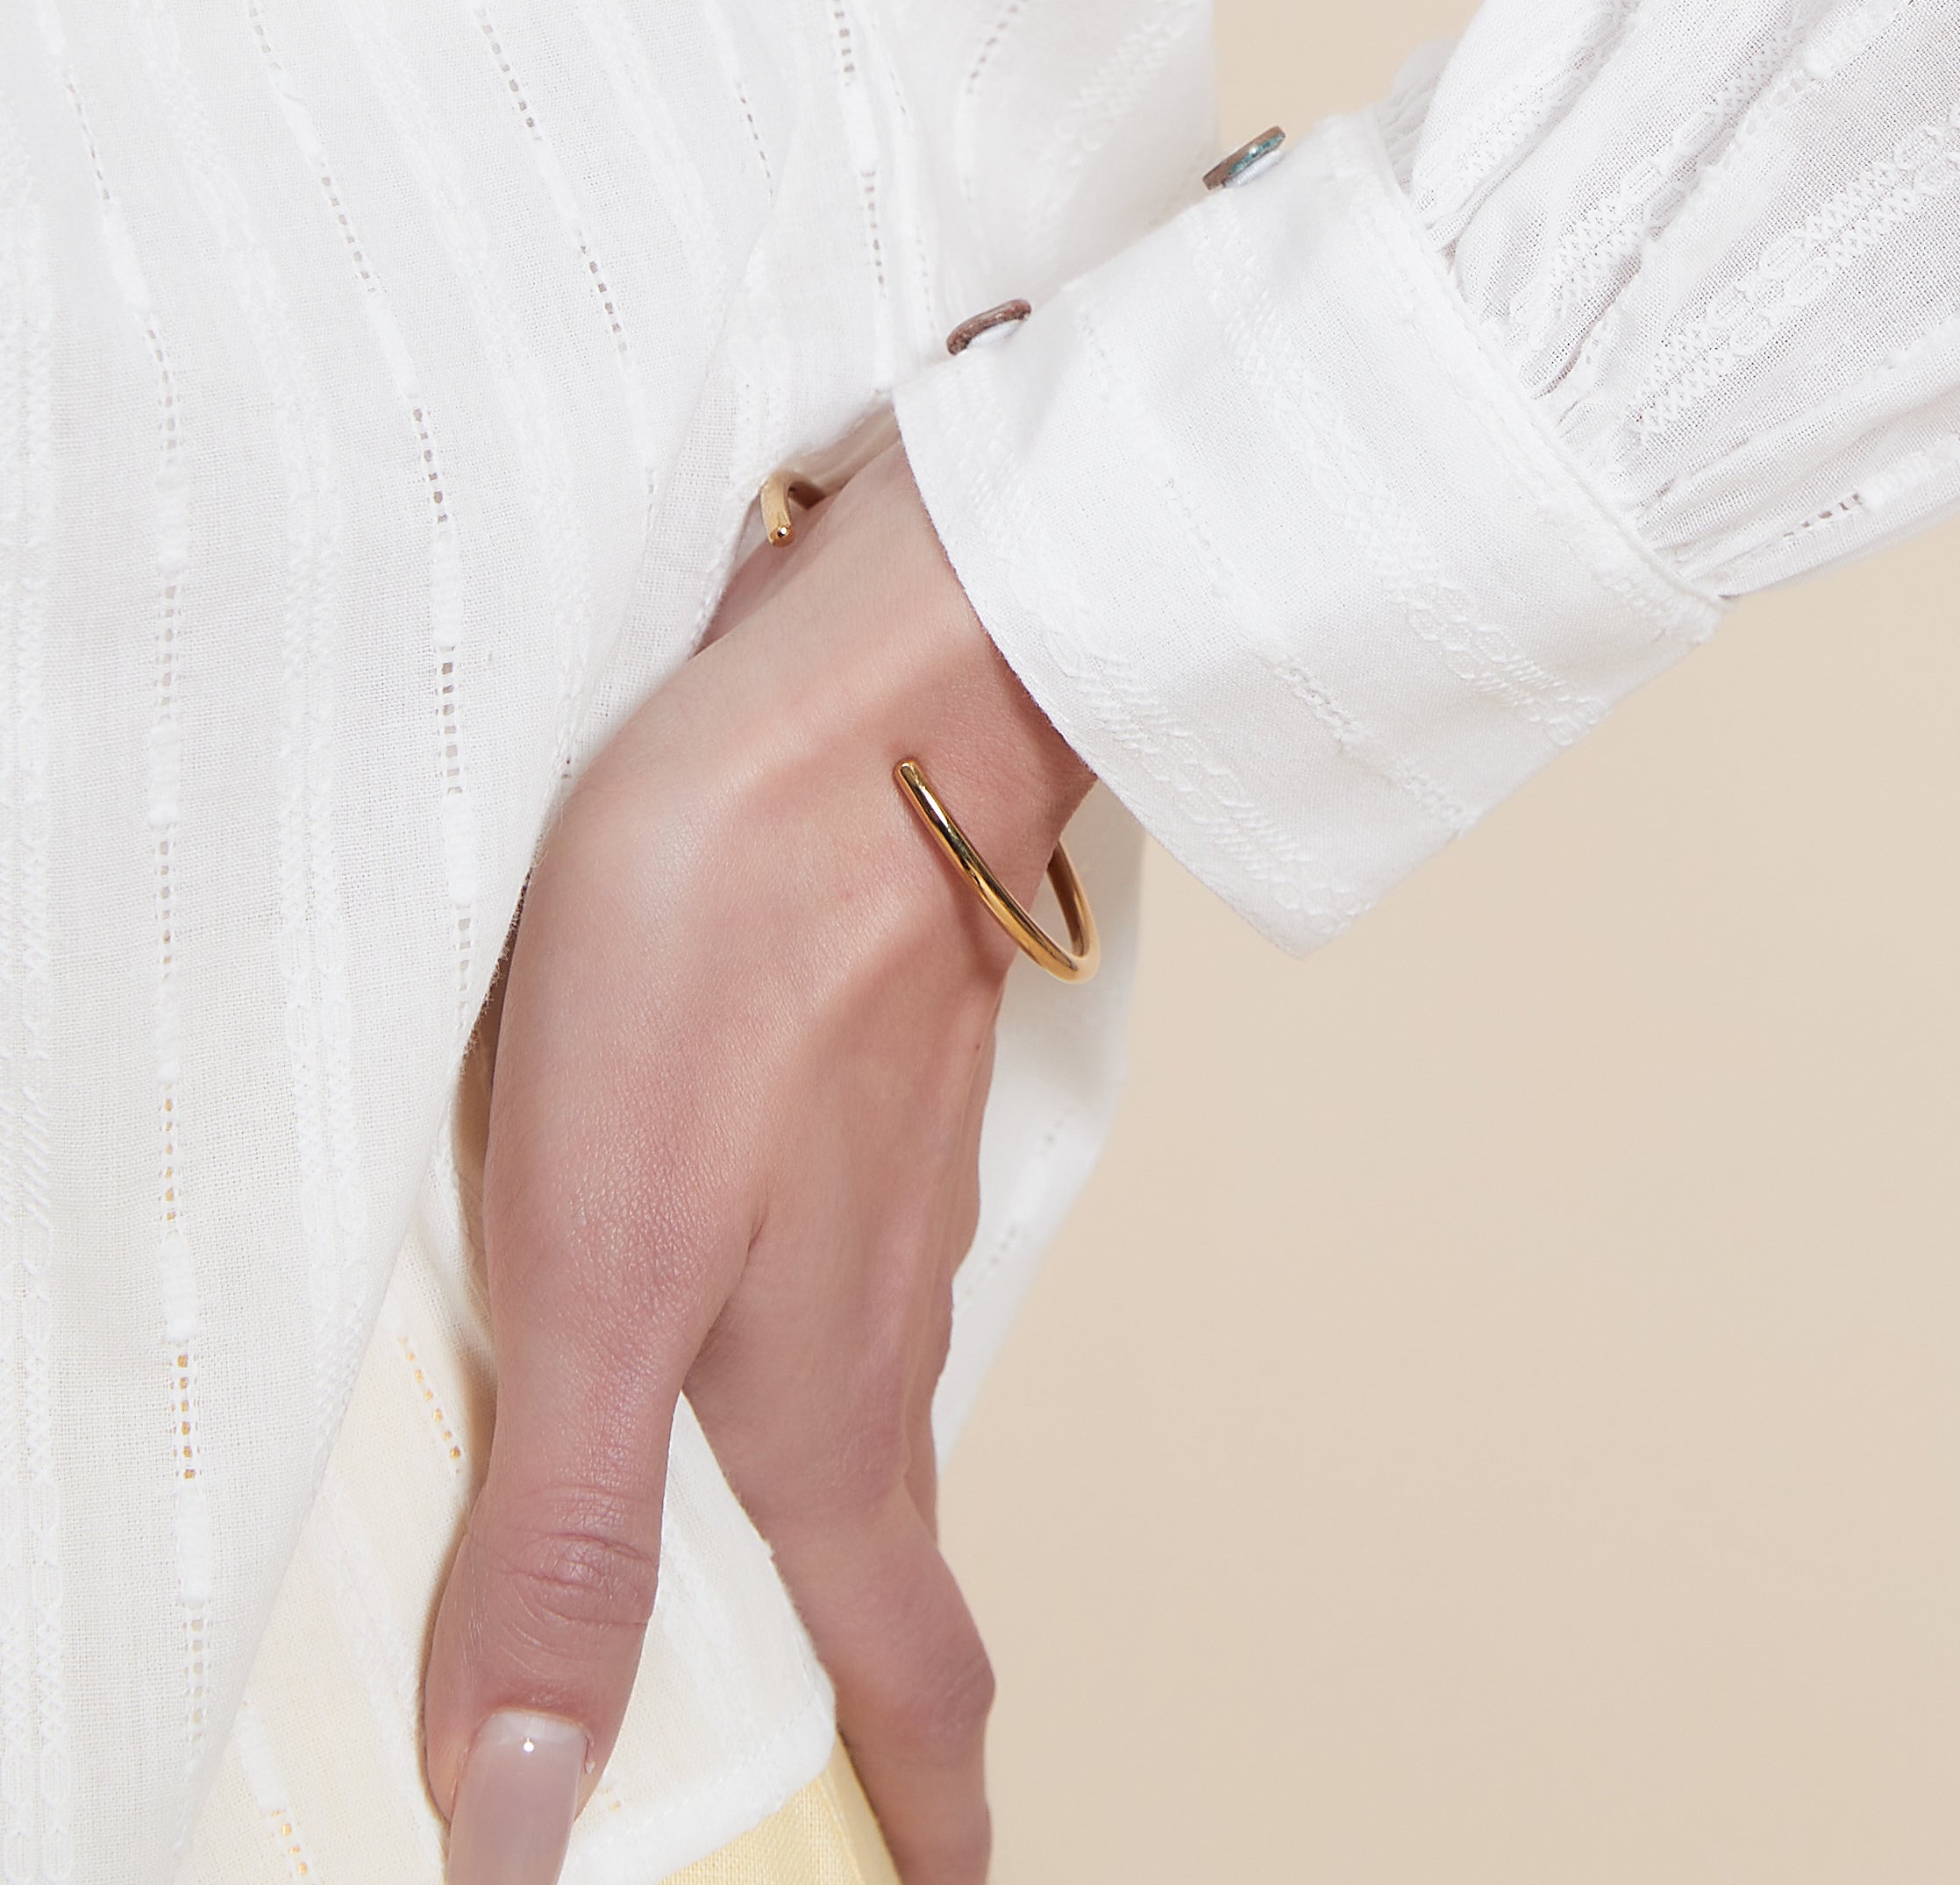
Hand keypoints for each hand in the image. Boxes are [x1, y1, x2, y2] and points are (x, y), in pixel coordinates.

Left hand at [423, 437, 1090, 1884]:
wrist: (871, 695)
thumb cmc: (736, 951)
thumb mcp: (600, 1274)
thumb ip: (567, 1544)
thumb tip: (526, 1823)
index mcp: (824, 1400)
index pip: (903, 1661)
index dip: (925, 1813)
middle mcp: (880, 1313)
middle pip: (884, 1553)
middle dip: (874, 1690)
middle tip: (853, 1791)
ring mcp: (882, 1187)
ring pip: (861, 1402)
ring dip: (825, 1520)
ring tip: (756, 1580)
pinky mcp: (856, 1077)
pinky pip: (831, 1269)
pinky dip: (787, 1350)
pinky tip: (716, 1299)